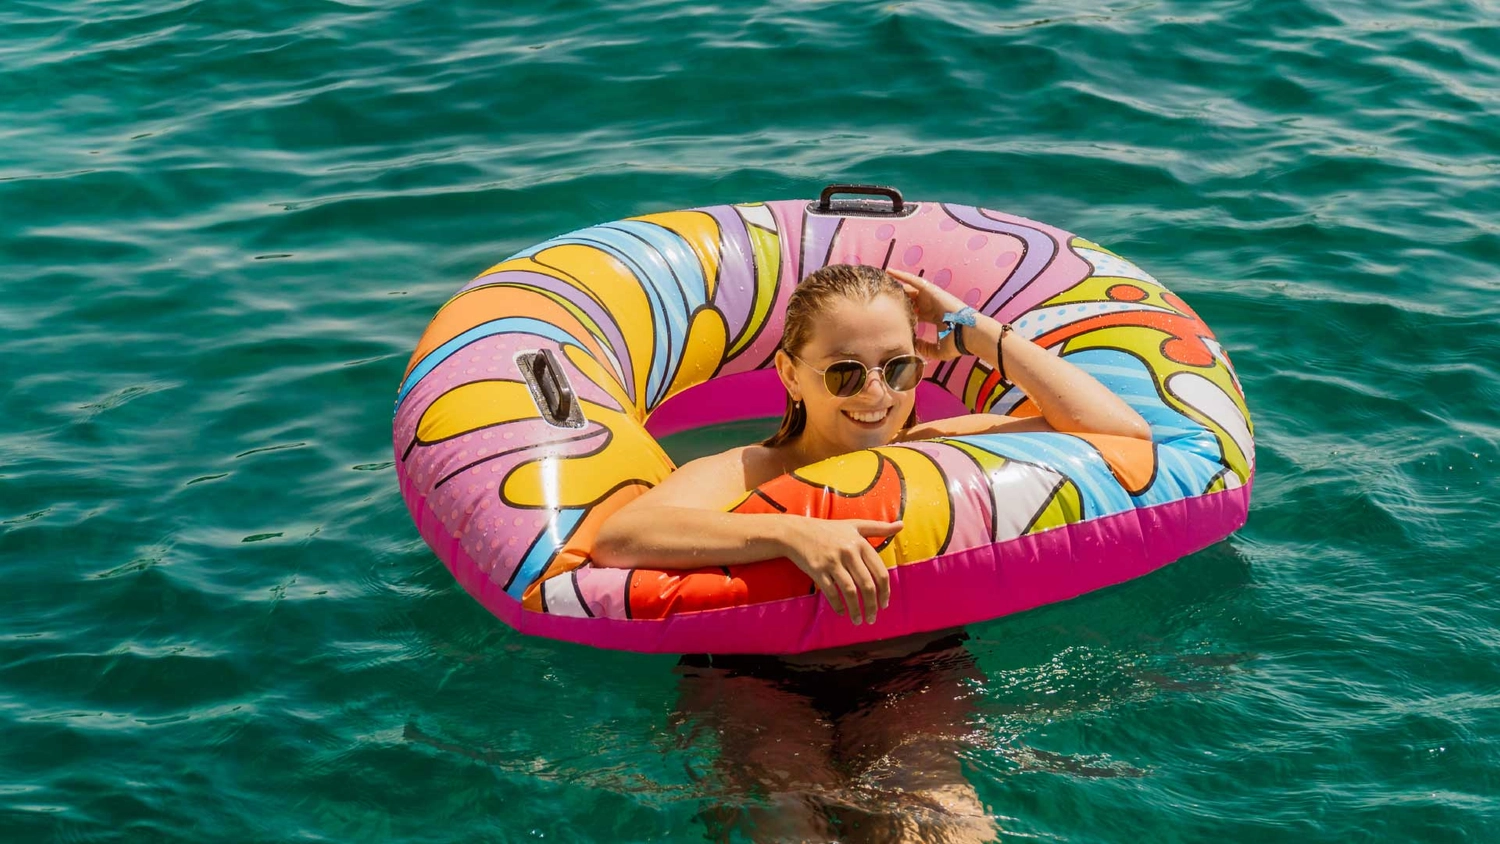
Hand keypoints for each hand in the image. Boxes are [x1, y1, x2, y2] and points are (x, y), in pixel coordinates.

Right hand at [784, 517, 899, 624]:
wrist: (796, 532)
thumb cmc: (828, 529)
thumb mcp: (855, 525)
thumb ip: (879, 527)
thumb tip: (902, 525)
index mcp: (860, 543)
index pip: (880, 572)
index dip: (885, 591)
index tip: (885, 604)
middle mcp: (848, 552)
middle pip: (867, 585)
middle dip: (872, 605)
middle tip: (873, 618)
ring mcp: (832, 562)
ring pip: (850, 591)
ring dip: (856, 610)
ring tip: (858, 620)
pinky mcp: (818, 570)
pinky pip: (831, 592)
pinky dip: (838, 605)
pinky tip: (842, 612)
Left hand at [888, 268, 968, 360]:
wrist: (969, 334)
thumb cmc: (957, 343)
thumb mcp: (938, 350)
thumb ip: (925, 348)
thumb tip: (913, 347)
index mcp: (935, 317)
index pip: (917, 312)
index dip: (906, 312)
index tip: (893, 314)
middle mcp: (933, 305)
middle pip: (912, 299)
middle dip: (899, 298)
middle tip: (883, 296)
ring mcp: (932, 297)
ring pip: (911, 288)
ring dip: (898, 284)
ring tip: (883, 280)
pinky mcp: (932, 290)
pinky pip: (914, 280)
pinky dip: (902, 275)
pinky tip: (890, 271)